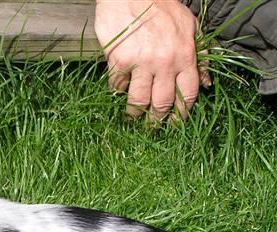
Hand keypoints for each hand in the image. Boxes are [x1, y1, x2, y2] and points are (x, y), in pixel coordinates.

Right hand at [95, 0, 209, 120]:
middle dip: (157, 121)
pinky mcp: (120, 61)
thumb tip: (207, 82)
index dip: (183, 114)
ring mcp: (142, 63)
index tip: (176, 124)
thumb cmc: (161, 7)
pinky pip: (118, 87)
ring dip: (134, 114)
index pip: (189, 94)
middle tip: (151, 127)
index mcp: (185, 55)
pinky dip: (117, 92)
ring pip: (139, 101)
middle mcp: (165, 62)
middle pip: (163, 103)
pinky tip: (118, 91)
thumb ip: (201, 54)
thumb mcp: (189, 26)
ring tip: (132, 117)